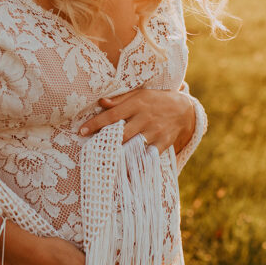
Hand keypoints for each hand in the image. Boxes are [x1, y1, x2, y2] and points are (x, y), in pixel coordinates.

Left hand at [79, 88, 194, 154]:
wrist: (183, 109)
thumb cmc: (155, 100)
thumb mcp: (139, 94)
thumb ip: (120, 100)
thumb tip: (101, 102)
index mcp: (137, 103)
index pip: (112, 115)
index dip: (96, 124)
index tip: (81, 131)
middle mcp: (145, 117)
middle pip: (122, 133)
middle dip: (105, 142)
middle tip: (90, 149)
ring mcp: (155, 131)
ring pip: (134, 145)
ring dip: (119, 153)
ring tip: (103, 160)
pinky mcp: (164, 142)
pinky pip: (148, 155)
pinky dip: (137, 163)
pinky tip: (126, 170)